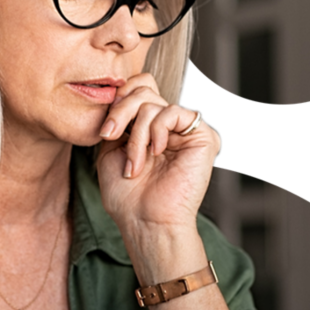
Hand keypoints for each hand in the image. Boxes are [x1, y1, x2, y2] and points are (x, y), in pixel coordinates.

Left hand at [95, 73, 220, 234]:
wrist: (145, 221)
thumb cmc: (127, 195)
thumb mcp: (110, 148)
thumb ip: (118, 117)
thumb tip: (121, 90)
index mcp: (150, 127)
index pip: (140, 87)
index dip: (120, 98)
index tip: (106, 128)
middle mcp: (170, 125)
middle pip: (144, 90)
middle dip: (121, 112)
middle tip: (109, 136)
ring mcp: (186, 130)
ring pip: (153, 104)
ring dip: (136, 135)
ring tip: (133, 164)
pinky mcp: (204, 136)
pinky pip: (173, 112)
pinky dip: (156, 131)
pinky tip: (156, 153)